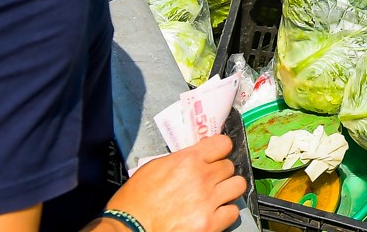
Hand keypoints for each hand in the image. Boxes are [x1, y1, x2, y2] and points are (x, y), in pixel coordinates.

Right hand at [103, 134, 246, 231]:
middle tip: (208, 181)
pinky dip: (225, 213)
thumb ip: (180, 159)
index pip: (223, 144)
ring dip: (227, 190)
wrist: (129, 229)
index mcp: (188, 161)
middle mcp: (202, 178)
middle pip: (229, 166)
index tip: (216, 155)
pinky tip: (212, 213)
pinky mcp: (210, 224)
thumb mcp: (154, 167)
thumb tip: (197, 156)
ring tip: (215, 196)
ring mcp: (208, 202)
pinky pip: (232, 212)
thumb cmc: (134, 202)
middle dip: (219, 172)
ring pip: (238, 186)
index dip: (220, 150)